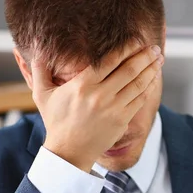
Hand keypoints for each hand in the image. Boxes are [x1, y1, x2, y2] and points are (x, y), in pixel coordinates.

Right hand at [31, 42, 163, 170]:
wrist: (69, 152)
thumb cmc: (56, 122)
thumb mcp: (43, 95)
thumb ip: (39, 71)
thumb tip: (34, 51)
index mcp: (82, 85)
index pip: (109, 60)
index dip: (126, 48)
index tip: (136, 40)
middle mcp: (100, 95)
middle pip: (129, 69)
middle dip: (144, 56)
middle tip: (154, 47)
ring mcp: (113, 108)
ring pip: (138, 84)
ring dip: (151, 69)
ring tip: (158, 59)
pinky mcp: (122, 120)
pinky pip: (139, 99)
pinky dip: (148, 87)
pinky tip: (153, 78)